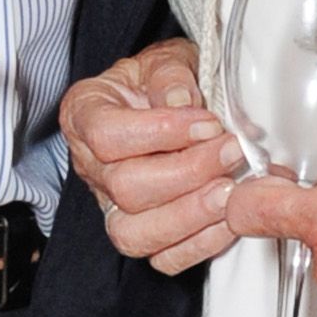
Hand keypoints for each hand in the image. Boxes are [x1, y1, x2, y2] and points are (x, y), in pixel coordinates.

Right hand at [62, 39, 242, 274]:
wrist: (170, 100)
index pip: (108, 135)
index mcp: (85, 114)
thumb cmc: (164, 79)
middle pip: (124, 187)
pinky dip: (200, 244)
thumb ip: (170, 75)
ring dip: (191, 214)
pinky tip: (230, 217)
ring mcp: (111, 206)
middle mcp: (91, 166)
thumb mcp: (165, 58)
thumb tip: (181, 103)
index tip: (207, 122)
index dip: (160, 132)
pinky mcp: (141, 234)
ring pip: (135, 234)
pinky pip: (162, 258)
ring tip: (231, 189)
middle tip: (232, 151)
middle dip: (188, 173)